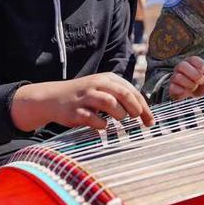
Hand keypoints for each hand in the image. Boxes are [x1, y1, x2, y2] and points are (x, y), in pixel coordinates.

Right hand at [11, 72, 154, 130]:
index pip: (131, 90)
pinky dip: (102, 124)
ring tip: (119, 119)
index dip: (143, 106)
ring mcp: (86, 97)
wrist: (53, 98)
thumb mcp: (102, 89)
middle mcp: (97, 85)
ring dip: (119, 114)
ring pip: (110, 103)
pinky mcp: (76, 110)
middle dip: (135, 108)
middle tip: (137, 118)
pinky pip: (94, 119)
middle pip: (123, 94)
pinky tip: (103, 125)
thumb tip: (143, 111)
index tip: (150, 120)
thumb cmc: (84, 96)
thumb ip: (120, 96)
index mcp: (106, 78)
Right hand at [169, 56, 203, 100]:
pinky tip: (187, 93)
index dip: (203, 65)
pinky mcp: (171, 88)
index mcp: (191, 62)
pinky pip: (173, 88)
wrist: (192, 96)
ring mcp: (174, 77)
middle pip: (182, 65)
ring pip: (178, 77)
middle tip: (202, 81)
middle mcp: (180, 67)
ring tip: (194, 87)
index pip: (194, 59)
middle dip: (195, 75)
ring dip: (190, 84)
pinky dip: (182, 92)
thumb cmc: (201, 83)